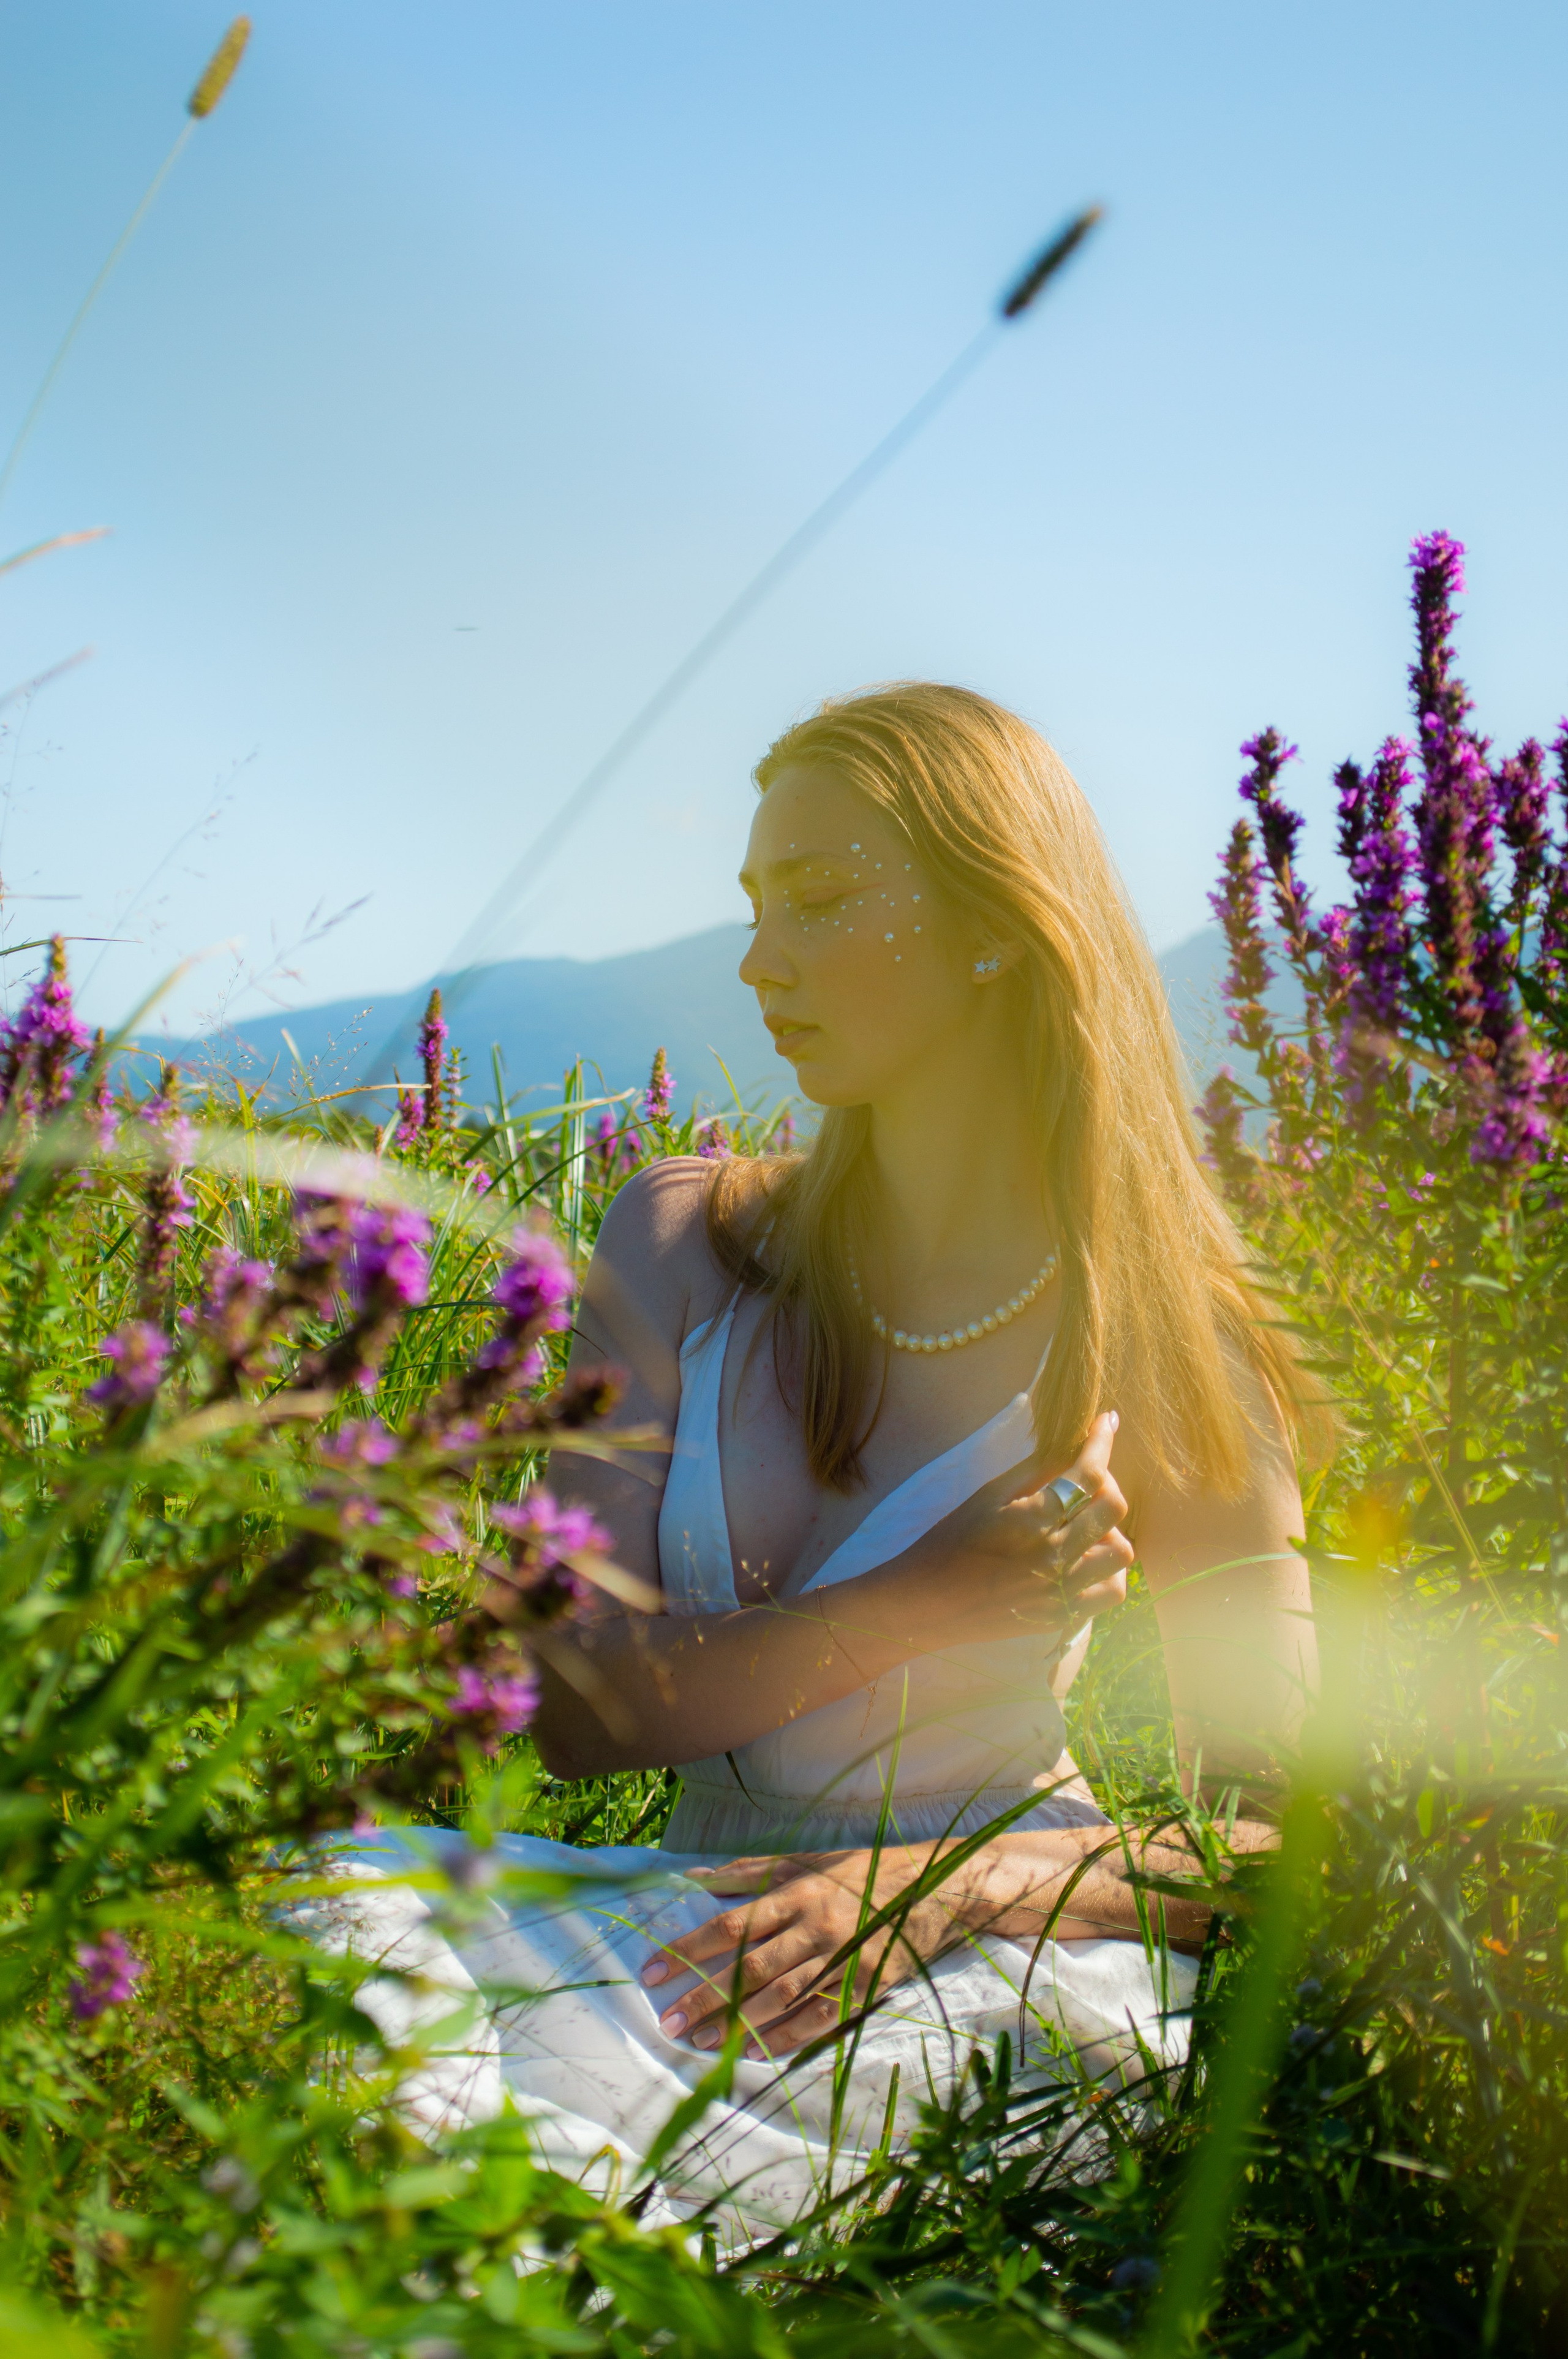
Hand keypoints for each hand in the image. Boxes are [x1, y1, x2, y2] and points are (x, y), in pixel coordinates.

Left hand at [639, 1847, 953, 2058]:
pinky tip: (754, 2052)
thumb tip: (692, 1877)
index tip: (652, 1968)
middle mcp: (814, 1927)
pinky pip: (818, 2019)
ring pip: (781, 1997)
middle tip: (668, 2021)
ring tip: (701, 2042)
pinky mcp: (863, 1986)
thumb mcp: (804, 1861)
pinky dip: (786, 2038)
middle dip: (705, 1996)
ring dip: (737, 2023)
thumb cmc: (857, 1874)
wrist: (930, 1889)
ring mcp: (840, 1959)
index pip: (730, 1924)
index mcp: (796, 1893)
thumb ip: (747, 1872)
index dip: (689, 1948)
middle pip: (750, 1967)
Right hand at [904, 1409, 1132, 1646]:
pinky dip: (1108, 1571)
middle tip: (1086, 1480)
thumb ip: (1034, 1469)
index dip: (1102, 1441)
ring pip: (1121, 1551)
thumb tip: (1072, 1443)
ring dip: (1109, 1530)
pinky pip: (1112, 1591)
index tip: (1107, 1422)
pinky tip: (1086, 1559)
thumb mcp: (988, 1495)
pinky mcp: (1062, 1617)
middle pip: (1112, 1508)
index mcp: (1030, 1518)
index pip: (1087, 1473)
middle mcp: (1052, 1555)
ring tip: (1084, 1526)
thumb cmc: (951, 1541)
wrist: (927, 1603)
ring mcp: (1060, 1591)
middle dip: (1106, 1483)